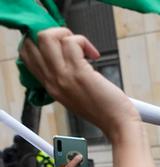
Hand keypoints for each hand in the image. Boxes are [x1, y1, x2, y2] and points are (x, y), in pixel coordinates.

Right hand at [19, 29, 138, 138]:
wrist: (118, 125)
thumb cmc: (104, 111)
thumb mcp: (73, 96)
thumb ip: (64, 79)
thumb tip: (66, 56)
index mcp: (50, 86)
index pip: (27, 56)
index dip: (41, 43)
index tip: (60, 45)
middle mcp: (52, 80)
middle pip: (32, 43)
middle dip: (53, 34)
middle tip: (72, 44)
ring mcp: (64, 76)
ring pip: (47, 38)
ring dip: (67, 35)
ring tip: (83, 48)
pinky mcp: (80, 73)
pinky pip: (72, 42)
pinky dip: (83, 41)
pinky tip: (94, 54)